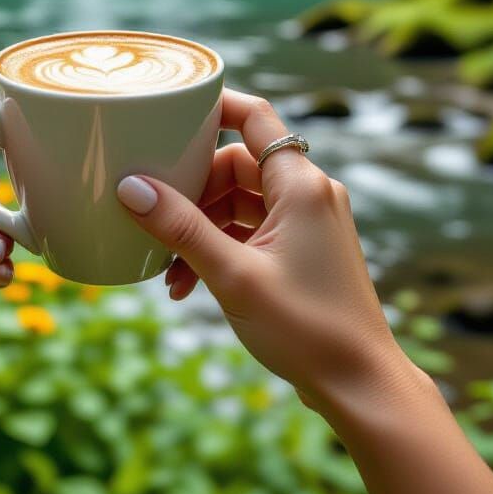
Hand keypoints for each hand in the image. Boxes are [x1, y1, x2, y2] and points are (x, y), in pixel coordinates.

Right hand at [116, 88, 422, 416]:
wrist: (361, 386)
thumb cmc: (307, 329)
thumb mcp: (233, 275)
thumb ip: (181, 227)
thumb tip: (132, 187)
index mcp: (301, 185)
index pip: (254, 117)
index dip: (213, 107)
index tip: (170, 111)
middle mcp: (310, 193)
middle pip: (237, 164)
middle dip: (193, 192)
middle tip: (155, 219)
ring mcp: (310, 221)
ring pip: (241, 201)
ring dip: (202, 227)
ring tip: (169, 269)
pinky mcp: (306, 248)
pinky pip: (253, 229)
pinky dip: (222, 246)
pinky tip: (190, 283)